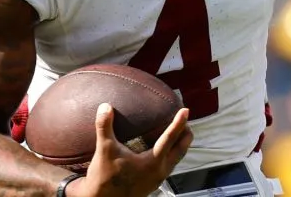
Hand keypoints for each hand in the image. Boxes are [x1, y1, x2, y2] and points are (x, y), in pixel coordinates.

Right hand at [69, 103, 192, 196]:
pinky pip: (169, 165)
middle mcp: (160, 171)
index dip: (179, 123)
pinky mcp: (152, 183)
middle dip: (185, 133)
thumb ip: (105, 126)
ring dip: (180, 144)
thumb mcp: (104, 150)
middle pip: (181, 149)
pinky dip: (172, 153)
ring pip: (177, 159)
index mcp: (153, 162)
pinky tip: (163, 149)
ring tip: (179, 132)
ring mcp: (158, 179)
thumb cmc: (104, 178)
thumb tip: (105, 106)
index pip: (170, 138)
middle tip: (185, 119)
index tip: (186, 110)